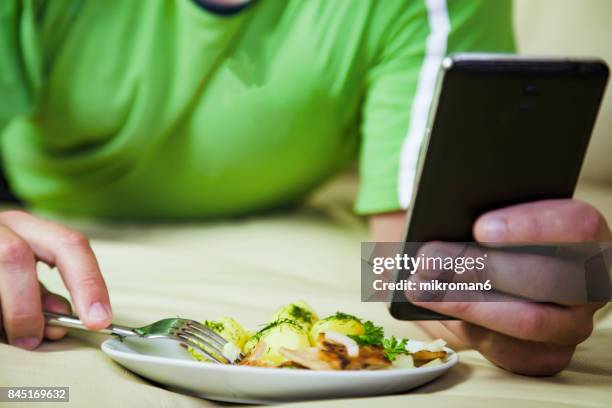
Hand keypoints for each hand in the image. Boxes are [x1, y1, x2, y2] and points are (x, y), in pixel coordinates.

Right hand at [0, 210, 111, 348]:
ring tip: (12, 335)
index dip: (89, 283)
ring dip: (7, 313)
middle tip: (34, 338)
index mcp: (29, 227)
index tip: (99, 320)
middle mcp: (1, 226)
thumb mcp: (24, 273)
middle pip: (16, 256)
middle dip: (27, 305)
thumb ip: (44, 293)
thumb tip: (65, 317)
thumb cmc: (0, 268)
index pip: (70, 244)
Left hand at [413, 199, 609, 375]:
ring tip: (420, 285)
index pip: (578, 226)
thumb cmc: (486, 234)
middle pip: (546, 278)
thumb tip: (446, 218)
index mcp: (585, 235)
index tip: (480, 228)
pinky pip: (512, 351)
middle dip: (481, 268)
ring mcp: (572, 323)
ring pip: (528, 320)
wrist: (487, 274)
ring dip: (465, 302)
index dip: (530, 226)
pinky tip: (436, 308)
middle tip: (430, 259)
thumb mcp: (486, 213)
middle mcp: (587, 282)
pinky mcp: (547, 355)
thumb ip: (479, 209)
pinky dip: (468, 329)